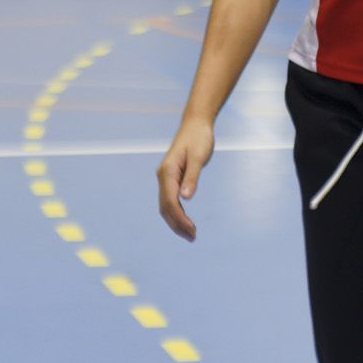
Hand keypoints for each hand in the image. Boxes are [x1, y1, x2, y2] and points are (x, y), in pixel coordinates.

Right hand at [157, 117, 214, 241]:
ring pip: (166, 206)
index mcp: (167, 171)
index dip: (179, 219)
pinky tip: (186, 221)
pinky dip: (177, 213)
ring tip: (191, 234)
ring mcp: (166, 178)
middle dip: (177, 224)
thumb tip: (186, 198)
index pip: (169, 202)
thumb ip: (192, 177)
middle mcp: (163, 176)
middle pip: (165, 207)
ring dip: (176, 221)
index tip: (191, 231)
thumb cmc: (199, 138)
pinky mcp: (171, 178)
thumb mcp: (199, 157)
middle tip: (193, 237)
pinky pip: (170, 200)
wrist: (196, 125)